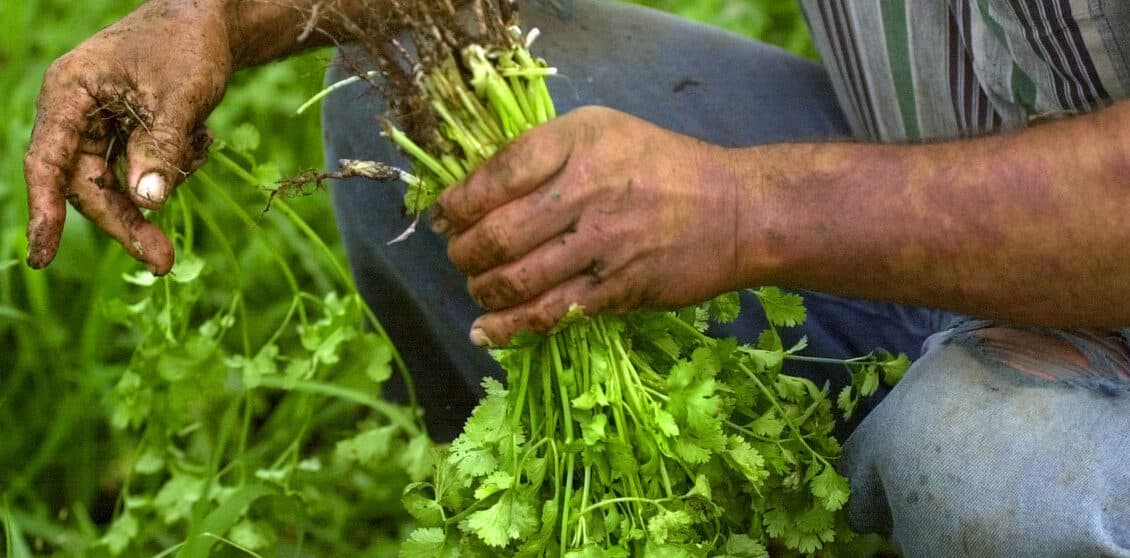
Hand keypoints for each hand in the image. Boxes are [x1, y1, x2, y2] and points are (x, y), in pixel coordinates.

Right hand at [24, 0, 232, 273]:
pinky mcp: (129, 135)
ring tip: (201, 145)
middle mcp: (78, 113)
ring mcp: (103, 125)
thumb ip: (162, 147)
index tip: (43, 256)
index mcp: (70, 93)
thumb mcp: (180, 96)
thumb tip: (146, 202)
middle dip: (128, 221)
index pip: (48, 163)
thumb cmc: (188, 46)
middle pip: (88, 185)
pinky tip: (202, 136)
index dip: (44, 212)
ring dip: (163, 182)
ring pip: (121, 184)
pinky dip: (175, 167)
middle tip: (164, 261)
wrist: (211, 23)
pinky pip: (145, 172)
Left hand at [435, 106, 753, 346]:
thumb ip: (543, 153)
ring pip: (517, 278)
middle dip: (464, 252)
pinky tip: (488, 333)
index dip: (458, 202)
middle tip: (460, 256)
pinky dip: (510, 329)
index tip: (444, 217)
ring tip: (478, 288)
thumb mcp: (603, 132)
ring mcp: (602, 244)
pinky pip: (550, 314)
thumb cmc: (661, 167)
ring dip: (483, 289)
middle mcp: (587, 191)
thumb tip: (477, 190)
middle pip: (497, 232)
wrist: (733, 211)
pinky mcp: (617, 288)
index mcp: (578, 143)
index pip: (497, 174)